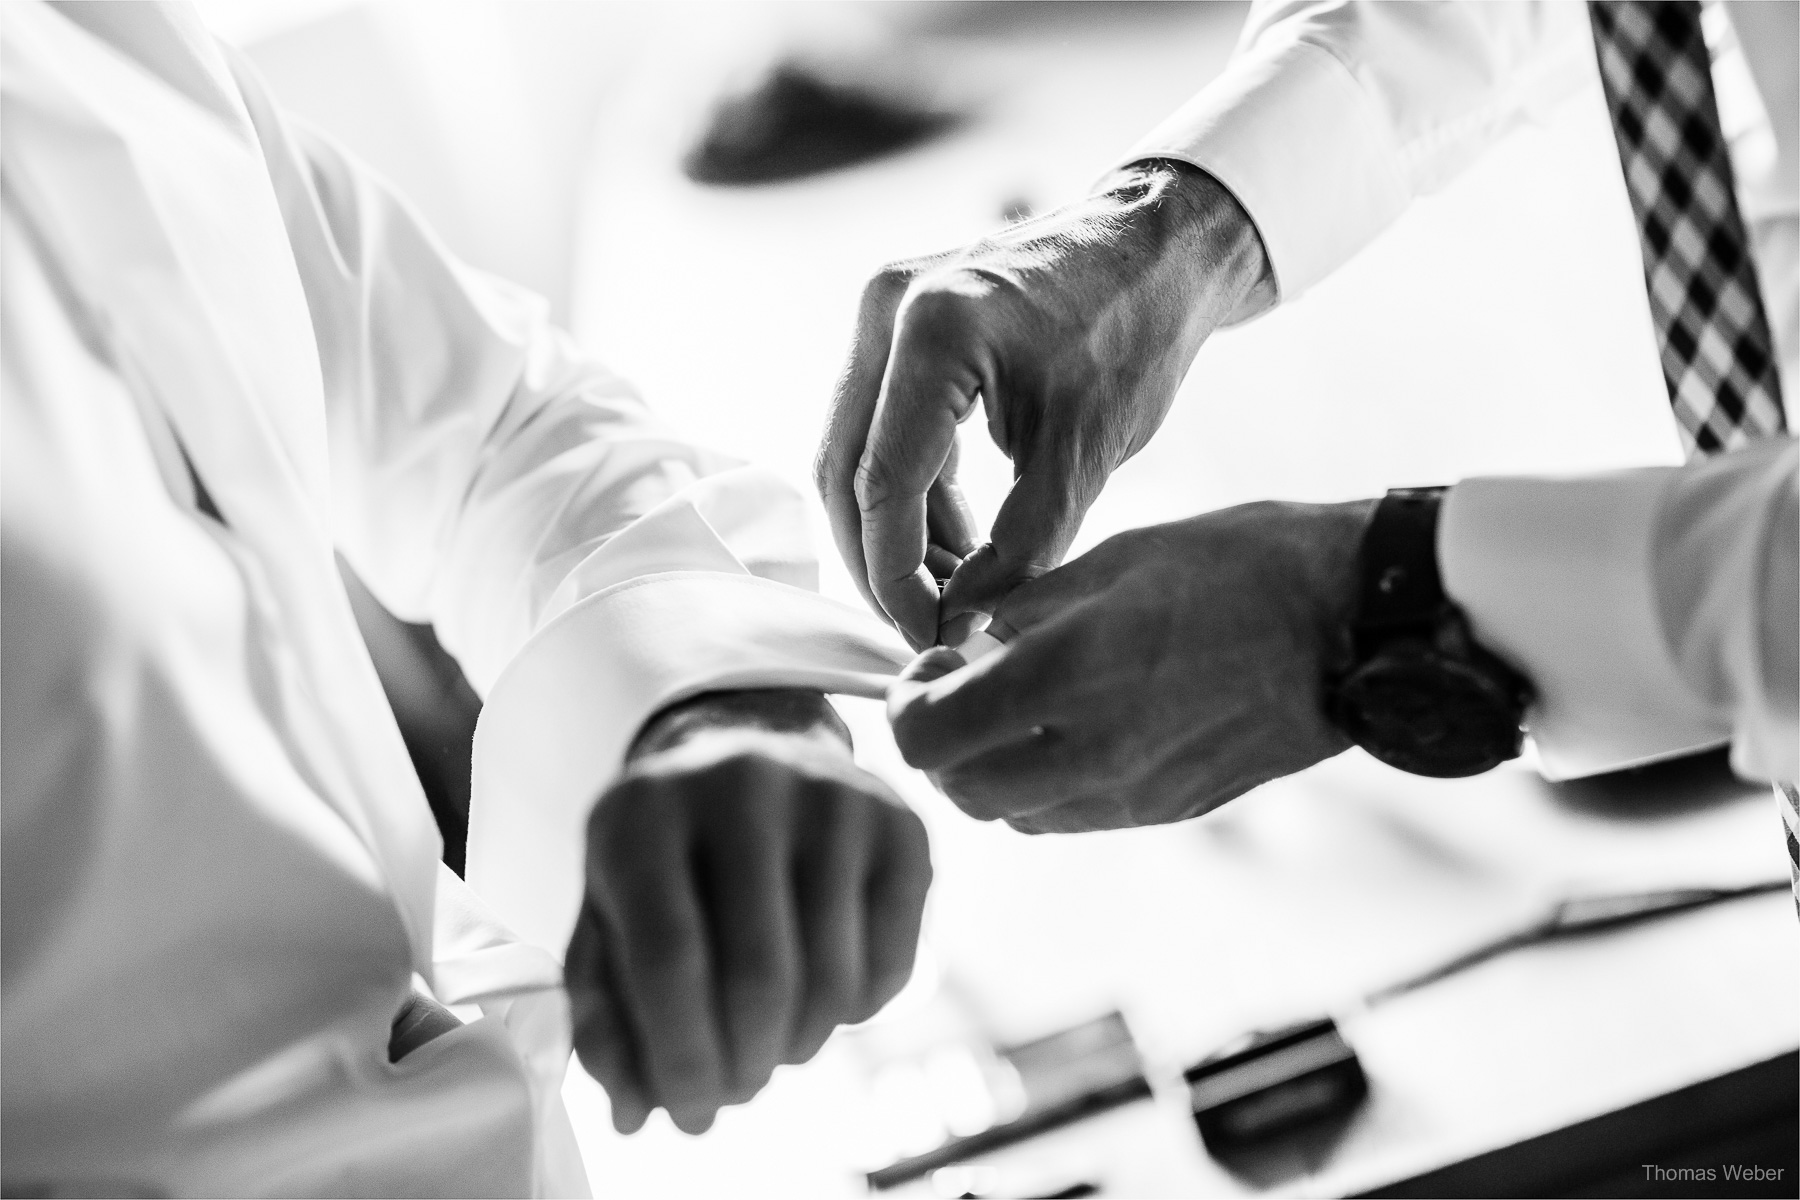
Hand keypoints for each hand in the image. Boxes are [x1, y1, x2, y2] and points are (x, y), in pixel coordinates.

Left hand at [567, 690, 930, 1134]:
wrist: (749, 759)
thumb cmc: (669, 859)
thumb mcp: (610, 918)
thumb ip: (608, 1016)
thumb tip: (635, 1111)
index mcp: (646, 811)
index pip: (671, 958)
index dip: (682, 1058)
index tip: (689, 1113)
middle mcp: (742, 783)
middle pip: (759, 975)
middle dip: (746, 1064)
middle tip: (736, 1089)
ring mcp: (833, 797)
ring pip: (831, 980)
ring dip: (799, 1047)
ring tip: (772, 1041)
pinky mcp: (901, 825)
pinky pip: (891, 968)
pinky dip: (855, 1014)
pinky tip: (822, 991)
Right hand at [815, 159, 1275, 649]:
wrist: (1157, 247)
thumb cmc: (1134, 331)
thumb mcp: (1085, 452)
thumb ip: (1022, 545)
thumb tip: (964, 617)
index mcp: (935, 331)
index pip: (883, 485)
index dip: (898, 577)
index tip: (932, 634)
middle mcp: (888, 309)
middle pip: (845, 471)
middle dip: (880, 562)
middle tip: (925, 624)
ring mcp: (884, 312)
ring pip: (856, 453)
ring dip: (896, 531)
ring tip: (953, 591)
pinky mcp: (897, 326)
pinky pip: (883, 427)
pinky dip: (912, 492)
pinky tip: (955, 543)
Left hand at [886, 500, 1373, 831]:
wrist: (1357, 621)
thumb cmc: (1242, 565)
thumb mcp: (1114, 559)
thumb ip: (1019, 609)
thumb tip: (962, 636)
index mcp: (1069, 677)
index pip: (927, 738)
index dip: (906, 705)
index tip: (928, 666)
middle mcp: (1094, 754)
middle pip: (960, 792)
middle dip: (941, 742)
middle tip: (960, 685)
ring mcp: (1135, 795)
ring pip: (1013, 815)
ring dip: (990, 768)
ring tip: (1018, 702)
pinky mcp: (1170, 810)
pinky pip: (1072, 816)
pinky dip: (1045, 782)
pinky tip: (1074, 723)